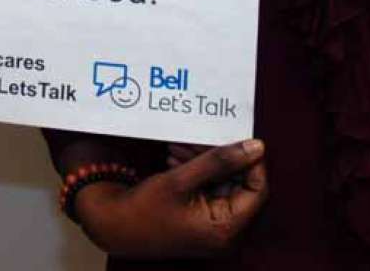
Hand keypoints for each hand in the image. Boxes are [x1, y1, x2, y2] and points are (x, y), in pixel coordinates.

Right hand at [74, 140, 266, 258]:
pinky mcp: (199, 221)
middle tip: (201, 137)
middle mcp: (224, 232)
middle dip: (221, 159)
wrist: (113, 227)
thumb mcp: (181, 180)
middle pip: (239, 186)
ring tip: (181, 145)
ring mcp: (211, 227)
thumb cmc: (144, 209)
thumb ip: (219, 161)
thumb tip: (255, 146)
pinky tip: (177, 158)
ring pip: (221, 185)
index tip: (236, 138)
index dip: (251, 162)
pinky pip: (208, 192)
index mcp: (226, 228)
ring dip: (206, 163)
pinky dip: (197, 173)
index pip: (257, 190)